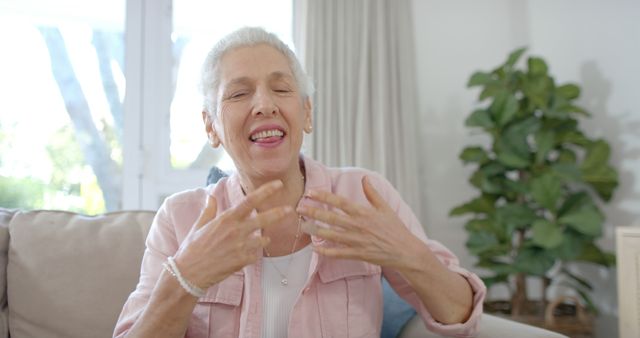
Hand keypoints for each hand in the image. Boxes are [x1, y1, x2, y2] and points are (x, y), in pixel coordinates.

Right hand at [175, 180, 292, 289]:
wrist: (189, 274)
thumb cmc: (192, 249)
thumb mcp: (199, 226)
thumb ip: (209, 210)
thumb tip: (210, 196)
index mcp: (225, 219)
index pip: (249, 201)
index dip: (265, 191)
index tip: (278, 184)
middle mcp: (235, 231)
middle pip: (262, 219)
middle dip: (278, 214)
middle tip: (290, 209)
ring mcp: (240, 246)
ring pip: (262, 239)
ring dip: (264, 238)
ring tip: (264, 239)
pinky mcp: (242, 261)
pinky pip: (255, 254)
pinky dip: (254, 253)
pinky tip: (247, 254)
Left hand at [297, 176, 426, 269]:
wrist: (406, 251)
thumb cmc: (396, 229)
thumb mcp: (386, 208)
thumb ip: (373, 194)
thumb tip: (364, 179)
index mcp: (364, 213)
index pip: (340, 202)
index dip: (324, 197)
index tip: (311, 192)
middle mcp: (358, 226)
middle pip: (331, 218)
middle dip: (314, 212)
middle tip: (299, 208)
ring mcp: (357, 241)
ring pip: (331, 235)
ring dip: (315, 231)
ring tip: (302, 227)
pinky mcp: (358, 254)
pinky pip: (339, 253)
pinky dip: (326, 252)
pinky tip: (315, 249)